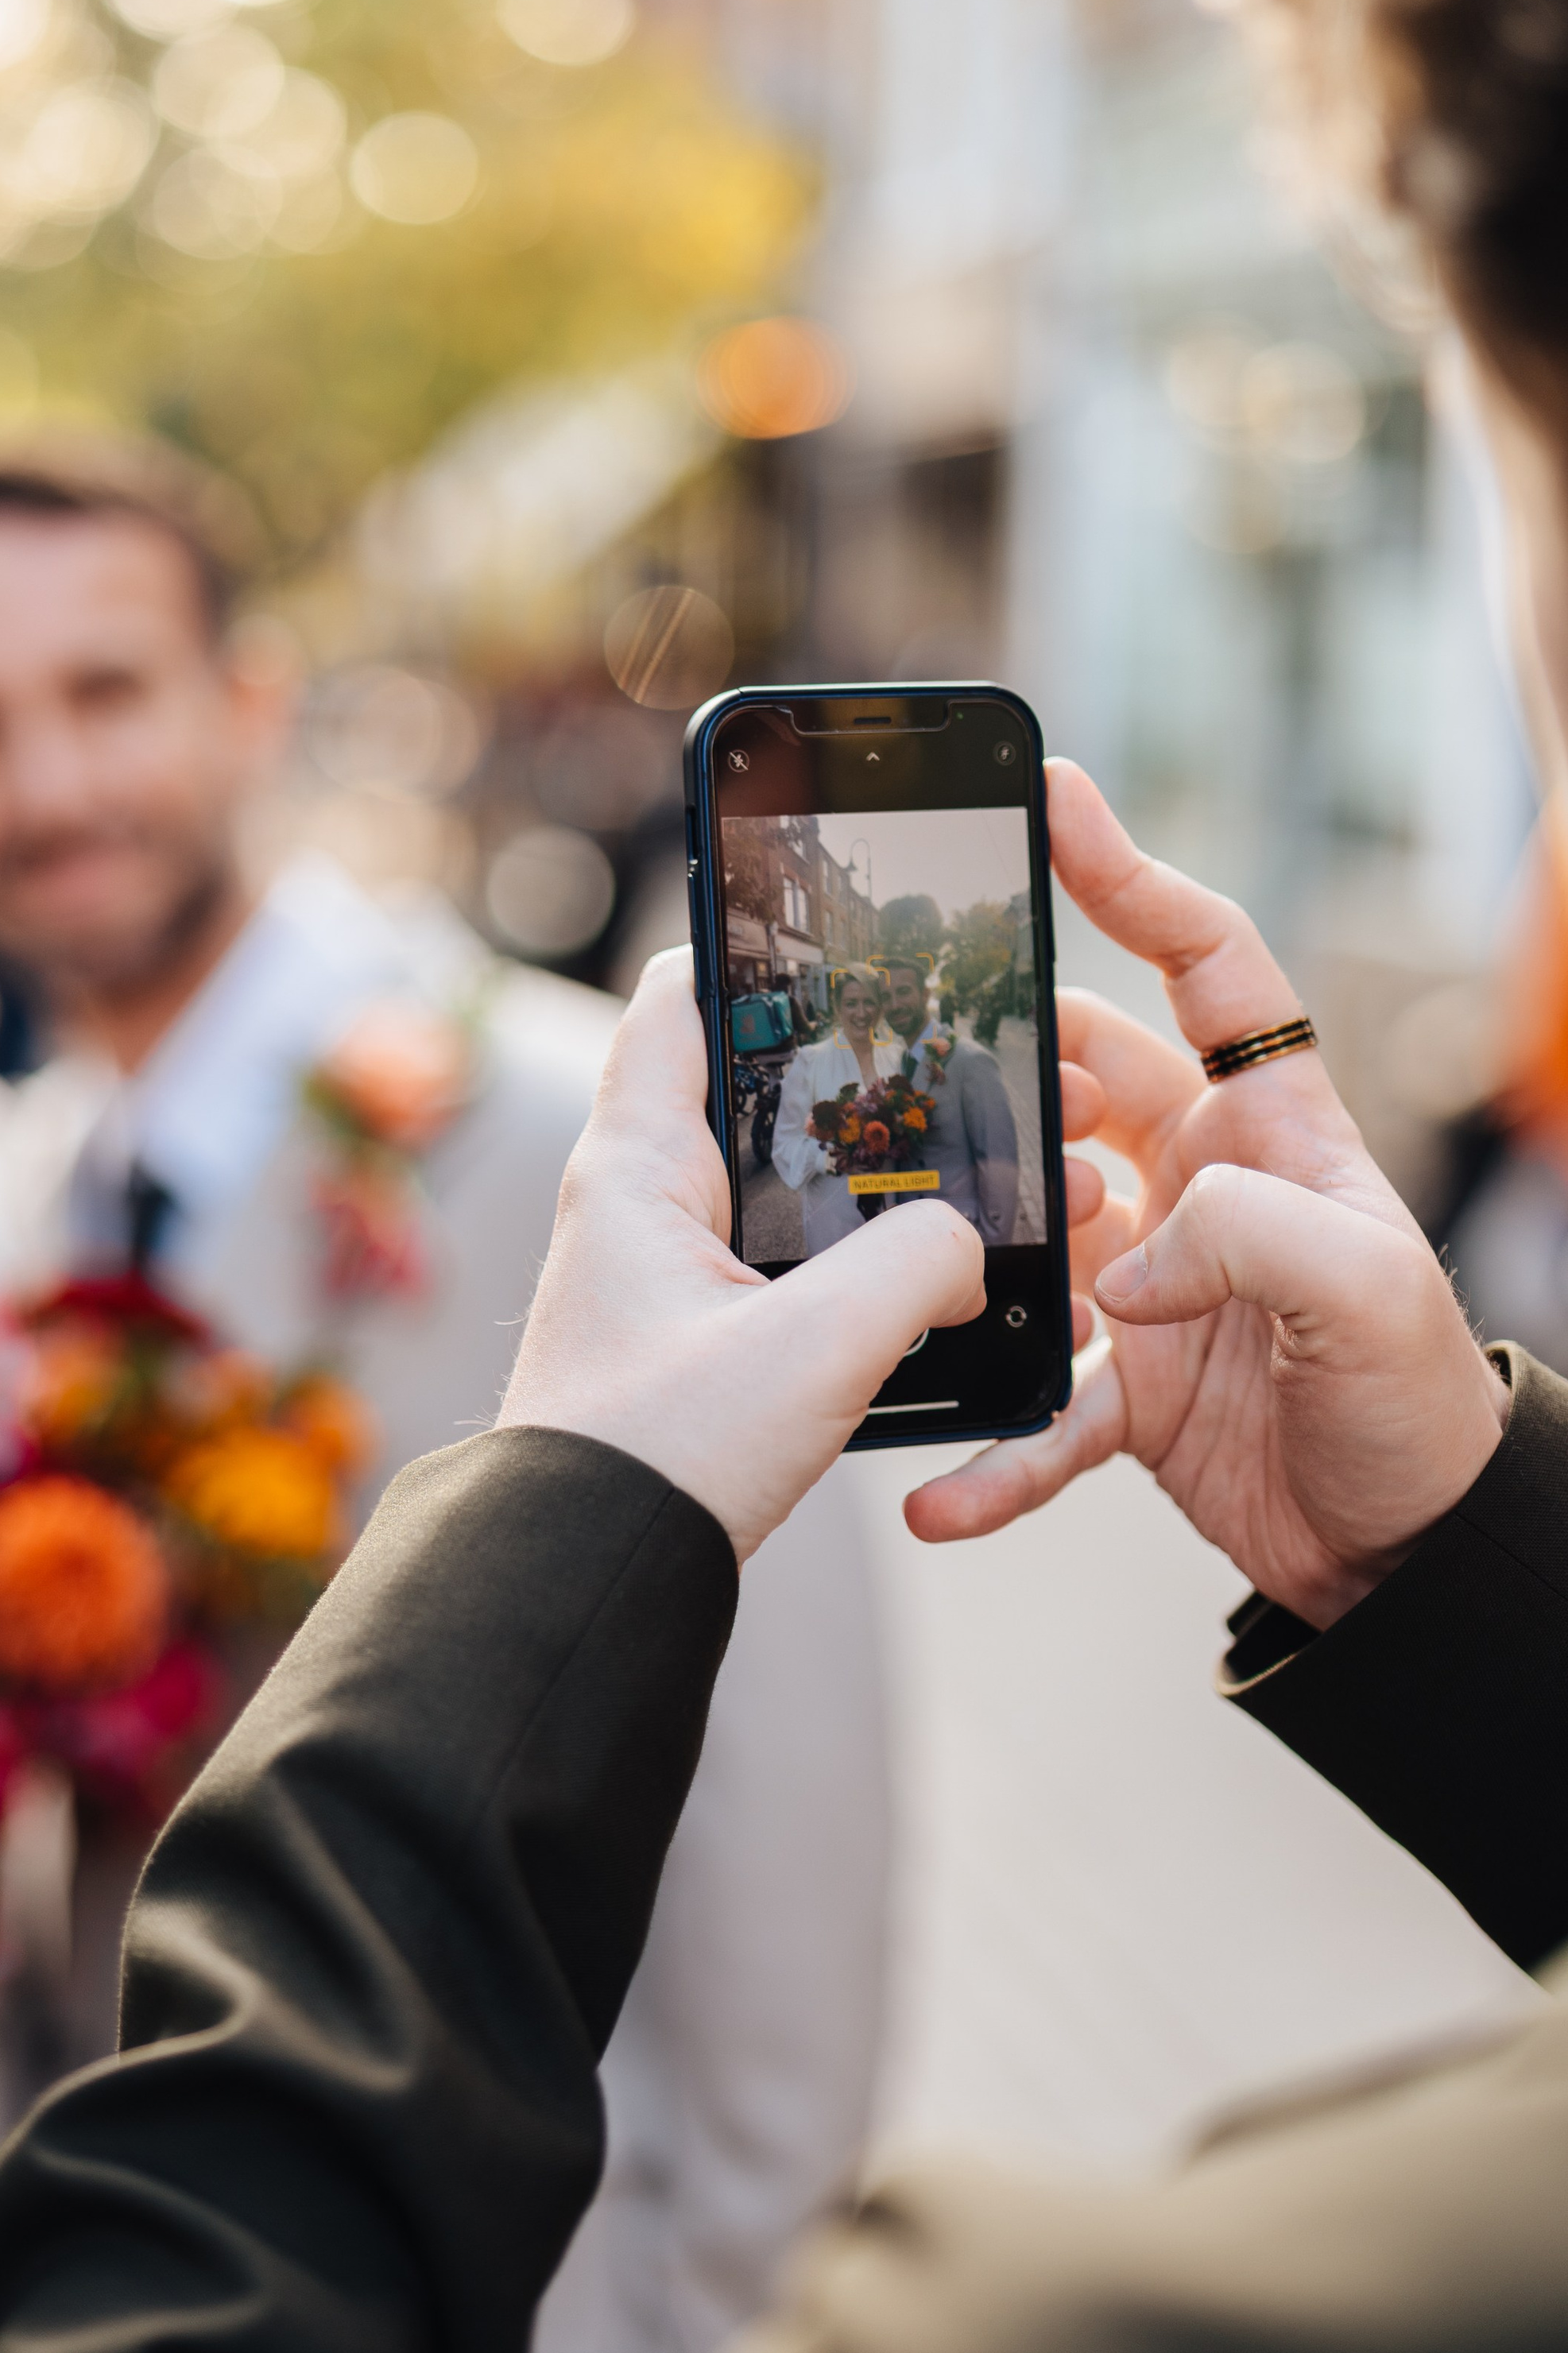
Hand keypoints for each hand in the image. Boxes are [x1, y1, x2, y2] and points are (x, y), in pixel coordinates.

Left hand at [500, 951, 984, 1560]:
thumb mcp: (815, 1349)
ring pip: (786, 1185)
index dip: (760, 948)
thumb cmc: (659, 1461)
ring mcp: (666, 1274)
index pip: (683, 999)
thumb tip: (975, 1244)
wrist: (583, 1590)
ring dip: (881, 1178)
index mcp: (635, 1167)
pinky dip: (863, 1258)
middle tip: (978, 1063)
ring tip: (996, 1172)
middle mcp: (640, 1204)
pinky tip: (940, 1278)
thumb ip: (915, 1264)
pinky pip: (790, 1263)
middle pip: (760, 1089)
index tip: (853, 929)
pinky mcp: (695, 1340)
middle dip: (871, 1075)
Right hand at [907, 762, 1509, 1627]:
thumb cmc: (1416, 1399)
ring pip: (1022, 1232)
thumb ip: (1246, 1233)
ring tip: (936, 1286)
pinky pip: (1026, 1405)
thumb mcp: (1367, 1289)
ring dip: (974, 1258)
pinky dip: (985, 1449)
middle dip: (1003, 1077)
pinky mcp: (1114, 1385)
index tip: (1053, 801)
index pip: (1202, 963)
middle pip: (1070, 1083)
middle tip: (939, 1085)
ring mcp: (1144, 1284)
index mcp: (1268, 1125)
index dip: (1129, 875)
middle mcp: (1196, 1185)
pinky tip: (939, 1493)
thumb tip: (1123, 1266)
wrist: (1406, 1550)